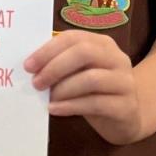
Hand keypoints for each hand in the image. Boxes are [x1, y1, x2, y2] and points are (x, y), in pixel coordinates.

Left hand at [23, 31, 143, 144]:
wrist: (127, 118)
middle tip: (36, 82)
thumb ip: (62, 64)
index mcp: (103, 44)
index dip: (48, 50)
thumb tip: (31, 66)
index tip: (28, 65)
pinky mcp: (126, 107)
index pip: (73, 38)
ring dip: (63, 88)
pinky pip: (95, 103)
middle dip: (55, 67)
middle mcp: (118, 58)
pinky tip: (55, 109)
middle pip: (84, 52)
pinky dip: (70, 106)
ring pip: (91, 79)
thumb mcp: (80, 72)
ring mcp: (125, 82)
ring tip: (47, 98)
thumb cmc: (96, 91)